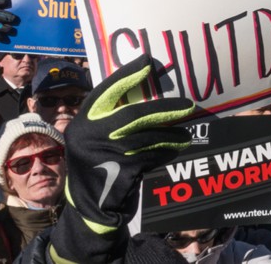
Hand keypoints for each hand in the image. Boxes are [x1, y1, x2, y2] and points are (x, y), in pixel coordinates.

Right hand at [51, 54, 193, 260]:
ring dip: (171, 134)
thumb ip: (109, 121)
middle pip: (134, 115)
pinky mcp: (121, 170)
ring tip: (186, 133)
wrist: (90, 208)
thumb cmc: (98, 168)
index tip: (147, 62)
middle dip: (164, 109)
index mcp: (82, 122)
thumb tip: (146, 95)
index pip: (105, 92)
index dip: (126, 76)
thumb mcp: (93, 141)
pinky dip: (166, 151)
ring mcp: (105, 154)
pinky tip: (176, 149)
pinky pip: (151, 155)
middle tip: (188, 105)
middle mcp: (89, 135)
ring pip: (147, 137)